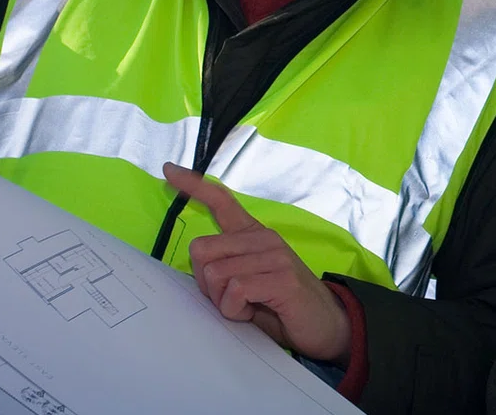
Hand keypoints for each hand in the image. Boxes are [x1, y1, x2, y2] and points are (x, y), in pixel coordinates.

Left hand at [162, 162, 351, 362]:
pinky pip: (235, 290)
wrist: (327, 325)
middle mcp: (263, 238)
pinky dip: (235, 310)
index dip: (192, 185)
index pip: (221, 201)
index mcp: (253, 234)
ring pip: (215, 273)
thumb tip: (198, 264)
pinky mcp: (282, 277)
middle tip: (231, 299)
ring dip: (223, 302)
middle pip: (201, 250)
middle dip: (205, 283)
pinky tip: (255, 312)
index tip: (168, 170)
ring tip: (248, 307)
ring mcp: (275, 255)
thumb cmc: (280, 306)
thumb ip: (225, 268)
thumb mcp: (247, 282)